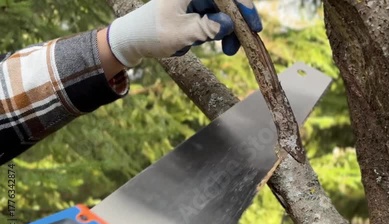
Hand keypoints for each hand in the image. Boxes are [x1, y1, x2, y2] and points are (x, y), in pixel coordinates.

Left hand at [107, 0, 262, 67]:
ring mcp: (195, 2)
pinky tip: (211, 44)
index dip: (243, 7)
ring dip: (229, 32)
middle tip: (243, 45)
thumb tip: (229, 23)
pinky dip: (218, 33)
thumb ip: (206, 28)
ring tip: (228, 51)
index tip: (254, 27)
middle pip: (227, 4)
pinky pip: (214, 20)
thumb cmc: (151, 33)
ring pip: (223, 14)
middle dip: (237, 25)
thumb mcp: (180, 33)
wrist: (132, 41)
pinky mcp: (194, 12)